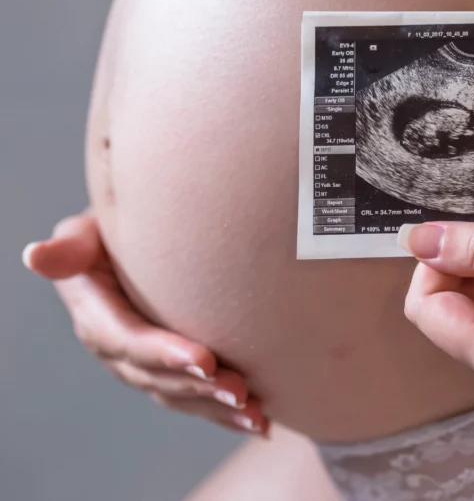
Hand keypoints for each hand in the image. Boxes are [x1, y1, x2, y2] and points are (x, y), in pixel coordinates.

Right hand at [23, 211, 268, 435]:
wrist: (127, 246)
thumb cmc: (110, 232)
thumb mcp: (84, 234)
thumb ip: (69, 247)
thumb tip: (35, 255)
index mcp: (94, 315)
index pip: (129, 340)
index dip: (164, 353)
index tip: (205, 358)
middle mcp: (114, 347)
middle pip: (156, 377)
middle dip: (199, 387)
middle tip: (240, 389)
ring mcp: (139, 364)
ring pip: (177, 394)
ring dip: (215, 408)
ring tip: (254, 412)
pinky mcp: (164, 370)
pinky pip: (191, 397)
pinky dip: (222, 411)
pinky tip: (257, 420)